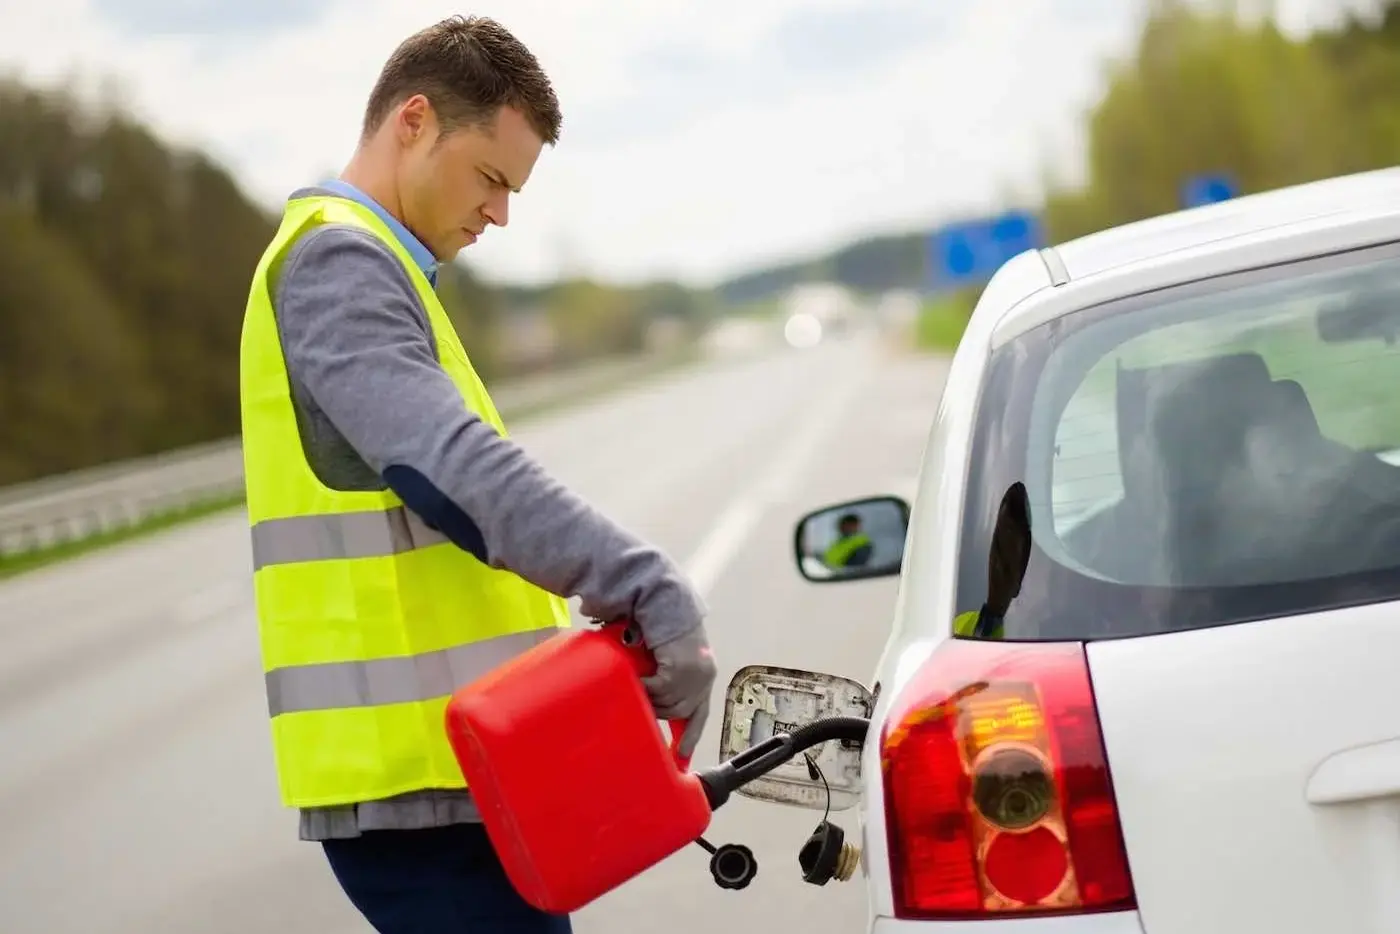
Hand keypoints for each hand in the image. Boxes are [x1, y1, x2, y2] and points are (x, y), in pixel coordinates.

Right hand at [640, 625, 717, 758]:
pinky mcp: (681, 671)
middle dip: (659, 709)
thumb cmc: (660, 626)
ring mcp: (694, 676)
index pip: (699, 714)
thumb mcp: (667, 658)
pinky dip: (645, 686)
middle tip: (642, 698)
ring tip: (637, 681)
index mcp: (703, 676)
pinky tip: (638, 676)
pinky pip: (658, 691)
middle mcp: (704, 678)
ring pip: (666, 705)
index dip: (689, 736)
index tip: (681, 758)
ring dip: (650, 696)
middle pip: (678, 712)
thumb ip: (664, 678)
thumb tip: (648, 700)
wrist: (662, 601)